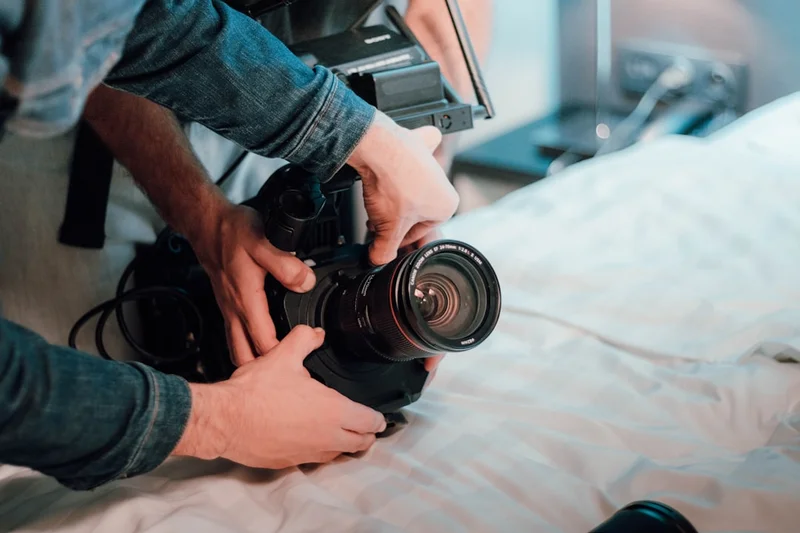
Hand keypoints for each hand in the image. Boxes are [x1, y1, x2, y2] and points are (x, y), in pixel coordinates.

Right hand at [174, 326, 386, 468]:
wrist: (225, 420)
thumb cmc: (255, 392)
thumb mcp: (284, 356)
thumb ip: (305, 339)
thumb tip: (315, 333)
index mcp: (333, 411)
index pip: (370, 422)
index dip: (378, 418)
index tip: (379, 417)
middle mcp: (326, 437)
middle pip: (360, 443)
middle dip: (366, 435)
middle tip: (367, 427)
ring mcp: (308, 453)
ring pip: (338, 454)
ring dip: (345, 445)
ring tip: (344, 434)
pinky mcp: (289, 462)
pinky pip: (313, 460)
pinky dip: (319, 451)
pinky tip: (311, 440)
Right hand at [192, 203, 315, 364]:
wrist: (207, 225)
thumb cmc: (231, 232)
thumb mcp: (262, 243)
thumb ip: (285, 265)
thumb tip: (305, 283)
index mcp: (246, 301)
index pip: (265, 344)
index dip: (287, 356)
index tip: (308, 353)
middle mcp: (235, 310)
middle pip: (248, 357)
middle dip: (269, 370)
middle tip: (293, 370)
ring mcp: (229, 310)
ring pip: (239, 350)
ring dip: (256, 362)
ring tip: (281, 365)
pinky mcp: (228, 305)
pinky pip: (236, 337)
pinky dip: (250, 348)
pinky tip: (264, 345)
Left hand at [348, 111, 458, 265]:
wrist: (377, 147)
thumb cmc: (392, 183)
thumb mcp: (387, 228)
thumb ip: (384, 250)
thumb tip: (379, 260)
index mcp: (446, 206)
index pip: (418, 233)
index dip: (396, 240)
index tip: (383, 243)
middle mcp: (443, 183)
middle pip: (414, 211)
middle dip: (393, 220)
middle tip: (375, 226)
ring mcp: (430, 163)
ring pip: (410, 190)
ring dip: (393, 199)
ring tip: (376, 203)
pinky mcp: (416, 146)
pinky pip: (415, 155)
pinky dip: (409, 158)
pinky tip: (398, 163)